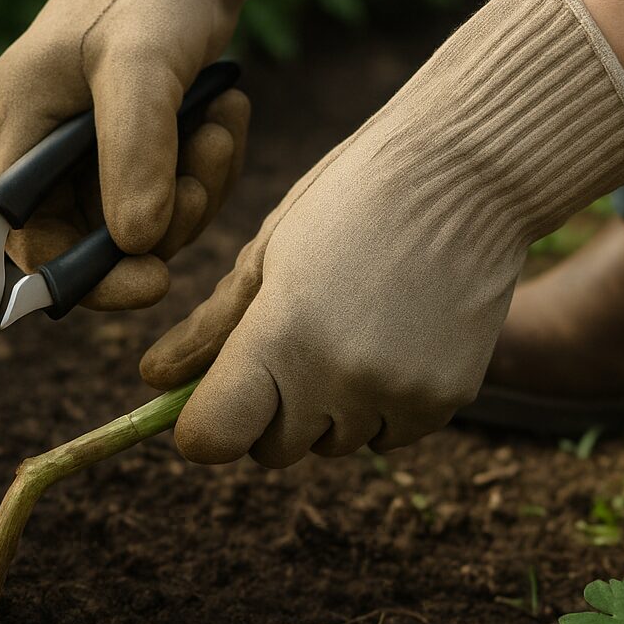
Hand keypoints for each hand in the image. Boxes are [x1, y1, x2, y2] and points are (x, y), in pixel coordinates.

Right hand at [0, 0, 262, 309]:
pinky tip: (225, 115)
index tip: (151, 282)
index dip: (83, 275)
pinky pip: (172, 188)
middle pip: (94, 236)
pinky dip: (207, 165)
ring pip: (143, 218)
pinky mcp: (140, 139)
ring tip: (219, 128)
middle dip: (159, 221)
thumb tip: (136, 243)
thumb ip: (135, 153)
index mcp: (23, 123)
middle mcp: (50, 142)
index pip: (30, 237)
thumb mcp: (141, 64)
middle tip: (200, 180)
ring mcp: (96, 144)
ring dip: (193, 189)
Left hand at [141, 0, 623, 464]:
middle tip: (288, 343)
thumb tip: (153, 379)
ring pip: (333, 444)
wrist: (469, 174)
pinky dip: (381, 405)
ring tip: (348, 327)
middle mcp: (338, 379)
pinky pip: (389, 435)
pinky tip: (393, 337)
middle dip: (267, 412)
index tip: (209, 400)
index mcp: (280, 336)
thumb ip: (210, 328)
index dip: (203, 425)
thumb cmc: (351, 198)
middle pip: (272, 449)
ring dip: (327, 408)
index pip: (212, 439)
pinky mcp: (447, 401)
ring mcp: (397, 395)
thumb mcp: (267, 254)